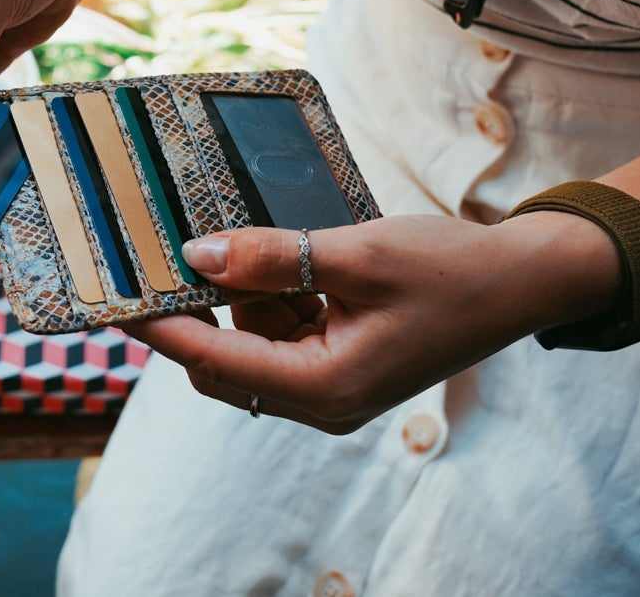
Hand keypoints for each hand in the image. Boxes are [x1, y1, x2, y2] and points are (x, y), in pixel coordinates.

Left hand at [120, 213, 619, 433]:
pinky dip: (271, 297)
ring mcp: (334, 384)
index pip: (215, 360)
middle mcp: (323, 400)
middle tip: (168, 251)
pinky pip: (283, 334)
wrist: (524, 279)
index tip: (115, 300)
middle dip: (199, 309)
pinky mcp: (343, 362)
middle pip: (226, 361)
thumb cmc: (451, 269)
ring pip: (252, 344)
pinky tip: (275, 254)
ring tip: (239, 239)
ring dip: (240, 297)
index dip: (160, 327)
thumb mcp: (357, 253)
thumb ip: (273, 257)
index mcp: (326, 387)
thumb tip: (198, 255)